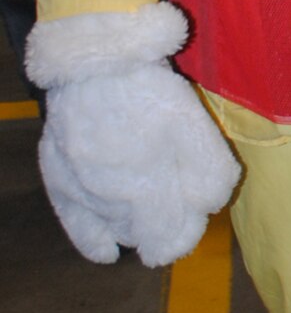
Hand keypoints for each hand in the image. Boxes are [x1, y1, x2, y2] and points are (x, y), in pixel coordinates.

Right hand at [28, 4, 240, 266]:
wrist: (95, 61)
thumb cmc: (150, 91)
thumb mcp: (194, 125)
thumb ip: (210, 173)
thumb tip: (209, 206)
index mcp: (148, 187)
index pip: (170, 239)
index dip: (186, 235)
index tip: (194, 220)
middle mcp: (111, 199)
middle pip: (144, 235)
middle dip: (164, 228)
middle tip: (175, 208)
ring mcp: (82, 191)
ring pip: (115, 228)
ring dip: (134, 226)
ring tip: (147, 208)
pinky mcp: (59, 178)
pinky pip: (75, 225)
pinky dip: (94, 243)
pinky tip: (108, 251)